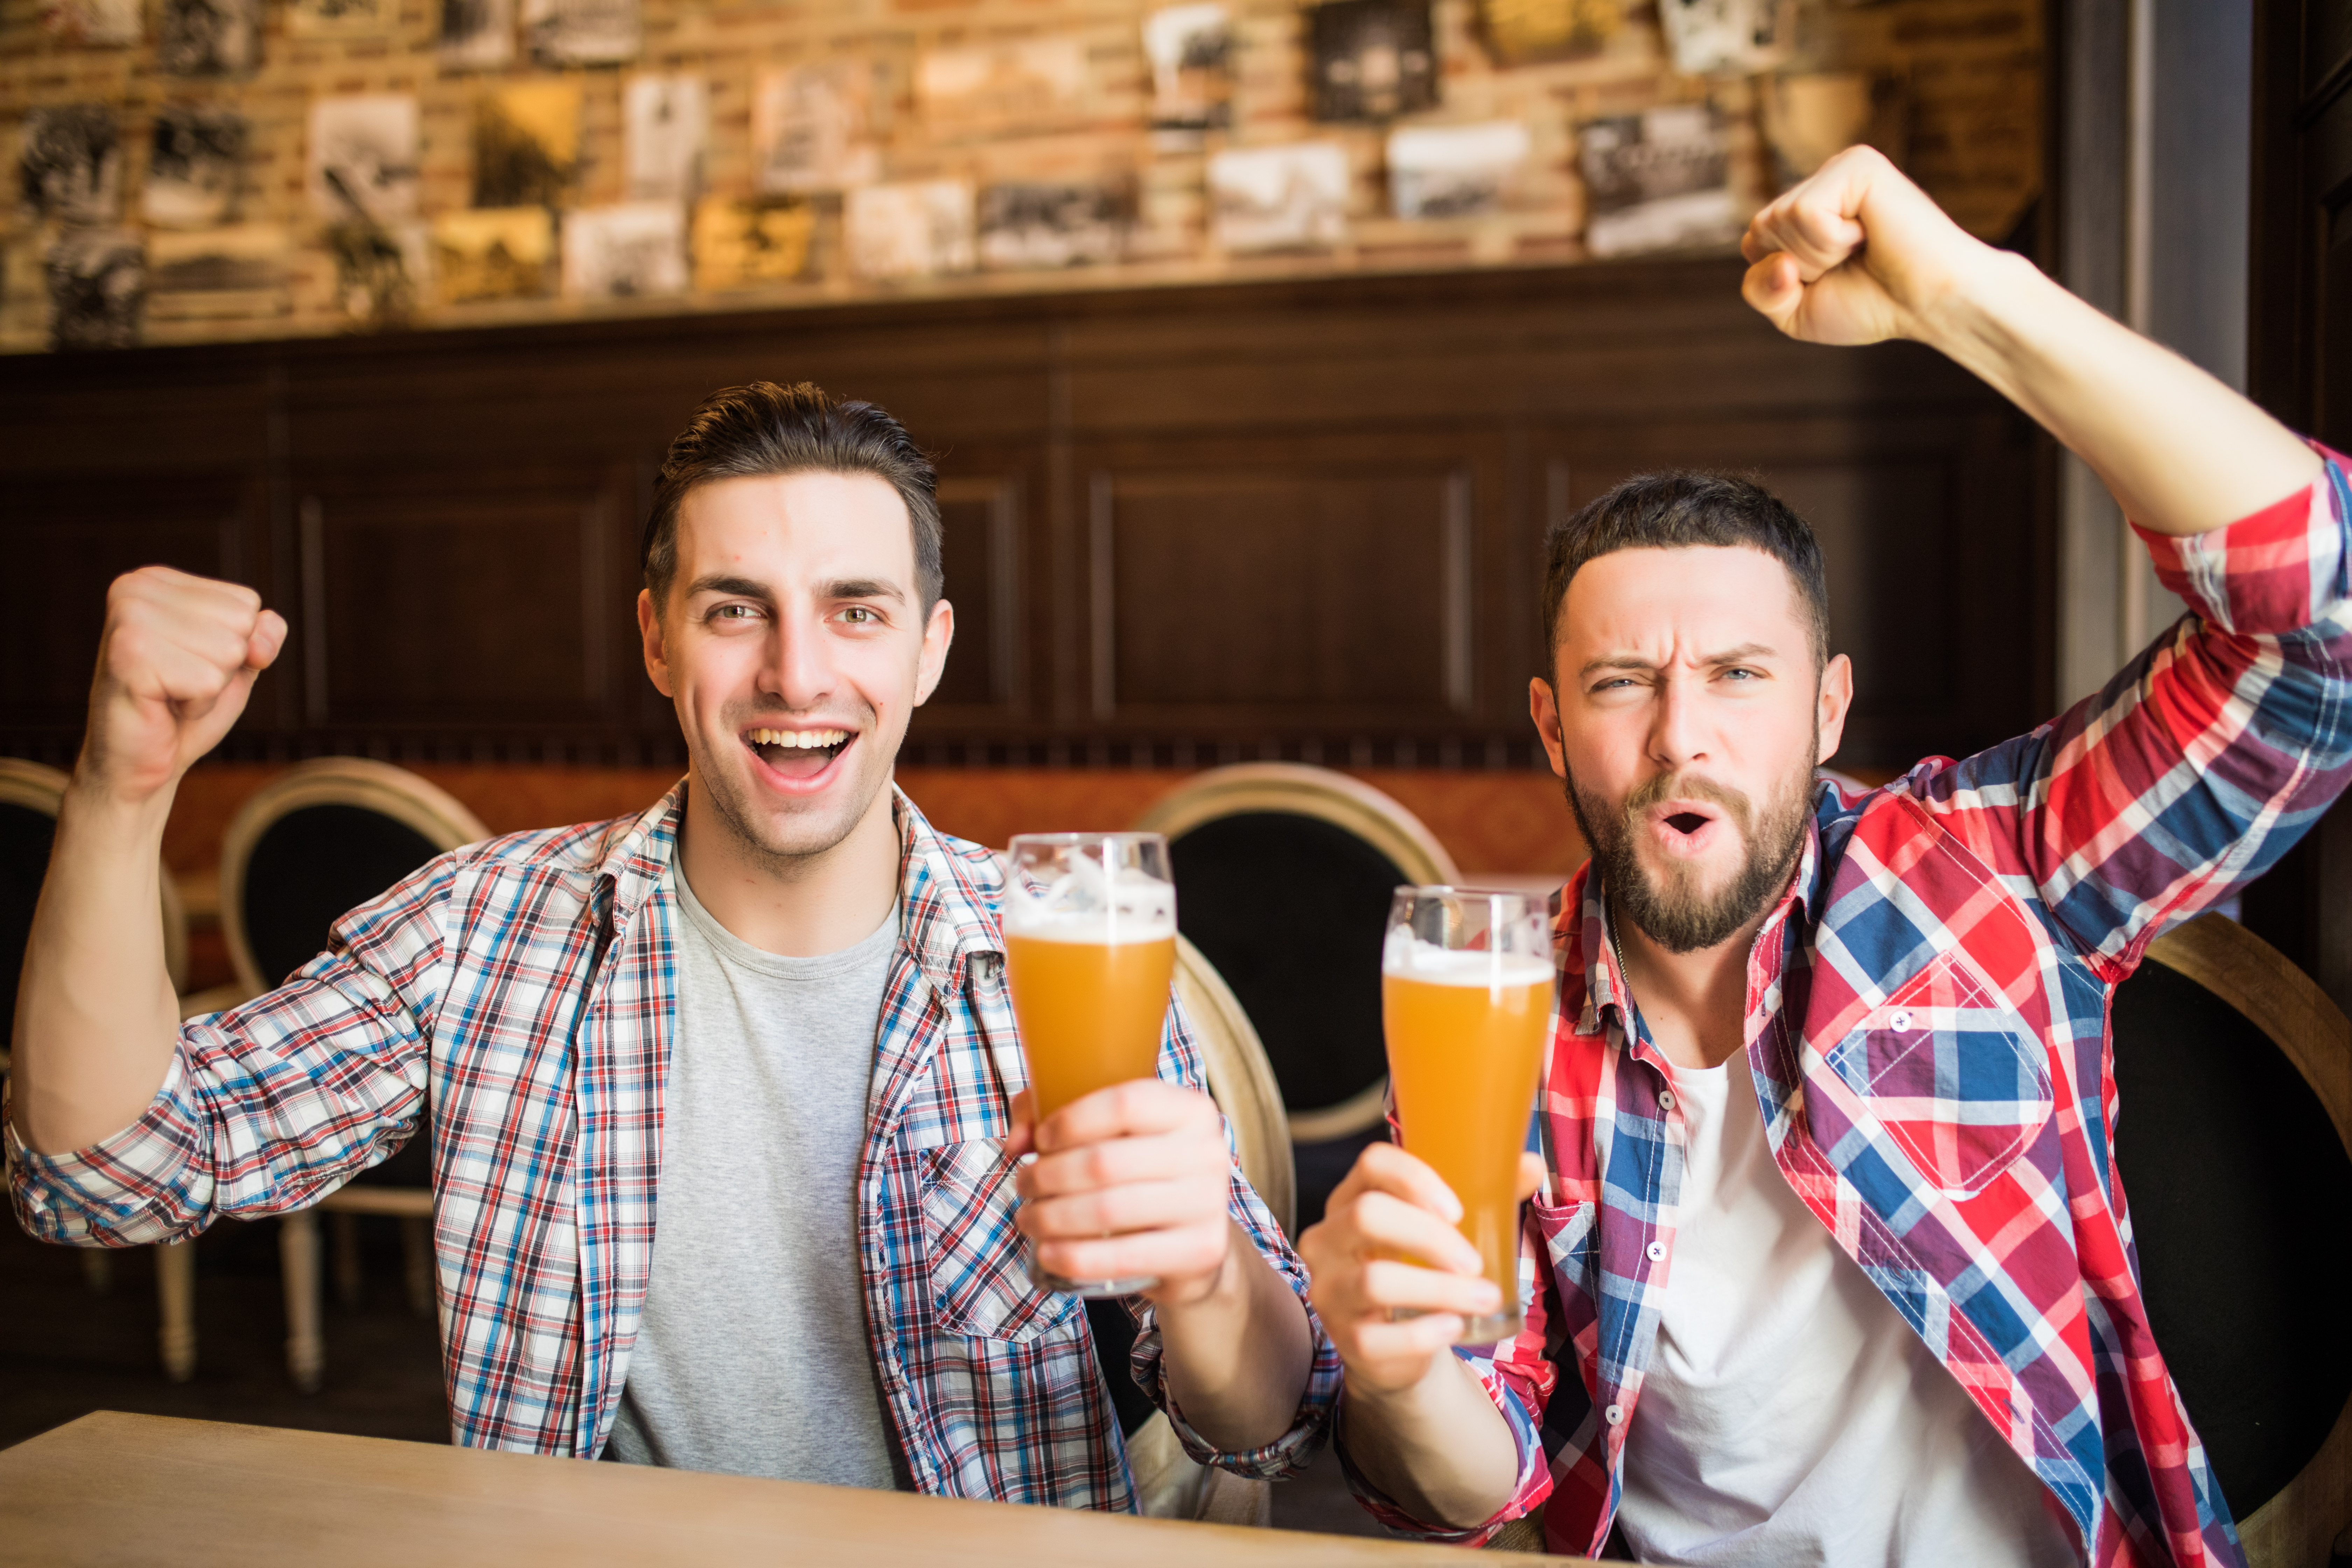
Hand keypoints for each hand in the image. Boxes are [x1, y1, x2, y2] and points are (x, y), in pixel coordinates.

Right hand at [79, 566, 285, 806]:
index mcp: (156, 581)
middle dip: (222, 668)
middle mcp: (135, 589)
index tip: (189, 665)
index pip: (246, 603)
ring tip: (169, 696)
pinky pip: (209, 681)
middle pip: (241, 624)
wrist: (136, 766)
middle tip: (178, 686)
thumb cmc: (182, 711)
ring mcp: (128, 619)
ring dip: (209, 688)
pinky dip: (197, 706)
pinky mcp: (129, 657)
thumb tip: (266, 626)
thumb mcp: (234, 665)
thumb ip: (262, 636)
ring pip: (229, 651)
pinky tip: (162, 708)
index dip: (235, 648)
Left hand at [1007, 1080, 1238, 1307]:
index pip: (1124, 1103)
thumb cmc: (1141, 1174)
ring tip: (1028, 1218)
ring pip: (1108, 1209)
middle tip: (1024, 1185)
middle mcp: (1209, 1152)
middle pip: (1105, 1161)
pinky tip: (1048, 1252)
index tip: (1040, 1140)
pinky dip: (1074, 1257)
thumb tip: (1017, 1140)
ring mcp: (1209, 1204)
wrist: (1194, 1239)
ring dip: (1051, 1217)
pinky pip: (1123, 1257)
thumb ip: (1052, 1113)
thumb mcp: (1110, 1132)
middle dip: (1047, 1176)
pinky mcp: (1201, 1251)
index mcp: (1191, 1110)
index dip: (1070, 1121)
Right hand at [1298, 1144, 1544, 1396]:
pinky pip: (1378, 1338)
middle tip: (1476, 1262)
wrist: (1399, 1345)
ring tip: (1486, 1298)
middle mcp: (1329, 1239)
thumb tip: (1531, 1165)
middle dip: (1430, 1237)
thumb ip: (1486, 1196)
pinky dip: (1424, 1334)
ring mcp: (1330, 1290)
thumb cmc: (1422, 1270)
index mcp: (1353, 1198)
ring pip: (1374, 1280)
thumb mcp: (1446, 1231)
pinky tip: (1454, 1329)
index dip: (1414, 1178)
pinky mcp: (1344, 1339)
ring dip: (1440, 1289)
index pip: (1372, 1164)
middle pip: (1367, 1215)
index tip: (1458, 1209)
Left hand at [1739, 144, 1992, 348]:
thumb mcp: (1794, 311)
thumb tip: (1775, 259)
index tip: (1830, 279)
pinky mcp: (1856, 165)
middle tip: (1851, 265)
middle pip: (1759, 231)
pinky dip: (1832, 241)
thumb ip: (1760, 288)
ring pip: (1779, 221)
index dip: (1781, 279)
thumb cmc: (1871, 304)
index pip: (1752, 244)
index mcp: (1806, 210)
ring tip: (1864, 248)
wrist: (1929, 305)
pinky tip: (1870, 234)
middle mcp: (1820, 183)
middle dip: (1798, 267)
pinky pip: (1805, 213)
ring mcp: (1838, 169)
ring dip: (1817, 255)